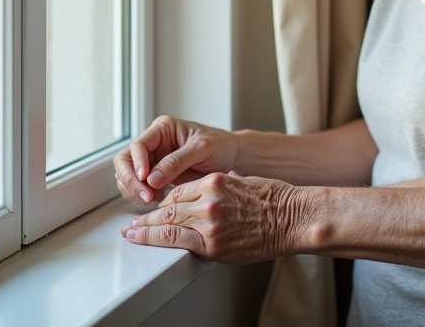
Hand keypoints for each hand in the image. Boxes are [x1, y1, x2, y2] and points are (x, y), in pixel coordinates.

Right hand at [113, 115, 239, 204]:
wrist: (232, 158)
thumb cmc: (220, 146)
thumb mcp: (202, 149)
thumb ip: (177, 161)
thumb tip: (151, 178)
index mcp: (163, 129)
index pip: (138, 145)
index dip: (137, 163)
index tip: (145, 179)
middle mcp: (154, 143)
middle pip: (125, 161)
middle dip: (131, 180)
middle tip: (145, 196)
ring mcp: (153, 160)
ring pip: (128, 176)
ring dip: (135, 190)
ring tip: (153, 199)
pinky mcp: (157, 176)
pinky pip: (139, 187)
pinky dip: (143, 195)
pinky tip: (158, 199)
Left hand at [121, 172, 295, 263]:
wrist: (293, 219)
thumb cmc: (277, 201)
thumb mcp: (245, 182)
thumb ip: (223, 186)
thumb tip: (211, 190)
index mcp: (216, 181)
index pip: (180, 191)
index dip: (166, 200)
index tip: (158, 207)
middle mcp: (207, 198)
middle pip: (169, 206)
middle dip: (149, 216)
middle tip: (134, 222)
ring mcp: (207, 221)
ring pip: (166, 222)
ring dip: (145, 228)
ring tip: (132, 232)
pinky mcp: (210, 243)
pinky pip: (174, 239)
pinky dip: (154, 238)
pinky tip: (141, 239)